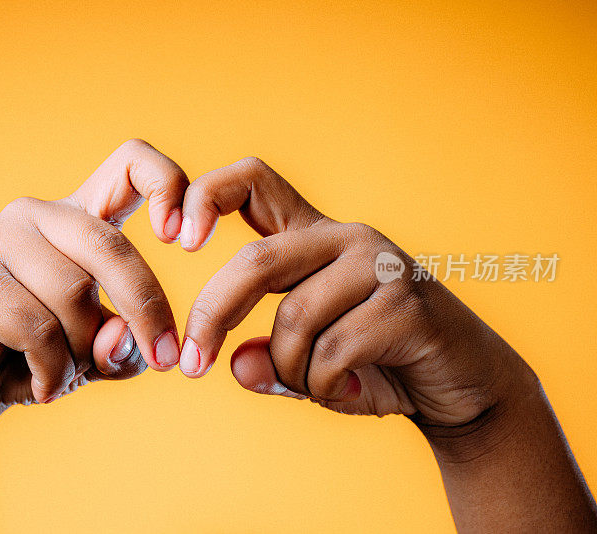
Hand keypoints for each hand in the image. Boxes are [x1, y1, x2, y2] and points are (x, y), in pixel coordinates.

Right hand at [0, 139, 188, 416]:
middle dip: (146, 310)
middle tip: (165, 360)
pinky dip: (52, 370)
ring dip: (84, 351)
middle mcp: (38, 215)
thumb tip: (121, 334)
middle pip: (112, 246)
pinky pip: (36, 327)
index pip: (131, 164)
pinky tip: (42, 387)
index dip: (169, 185)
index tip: (189, 240)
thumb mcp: (100, 353)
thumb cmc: (37, 357)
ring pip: (75, 293)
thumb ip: (126, 344)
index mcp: (79, 218)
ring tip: (64, 373)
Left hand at [177, 157, 533, 427]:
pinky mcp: (408, 304)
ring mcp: (380, 266)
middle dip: (211, 316)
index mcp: (315, 238)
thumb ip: (270, 361)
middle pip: (256, 261)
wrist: (465, 388)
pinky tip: (352, 392)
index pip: (254, 182)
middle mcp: (347, 238)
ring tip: (321, 386)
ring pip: (293, 320)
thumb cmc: (379, 368)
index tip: (173, 239)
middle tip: (191, 366)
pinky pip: (333, 354)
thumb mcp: (311, 366)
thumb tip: (236, 366)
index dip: (205, 195)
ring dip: (292, 371)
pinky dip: (326, 388)